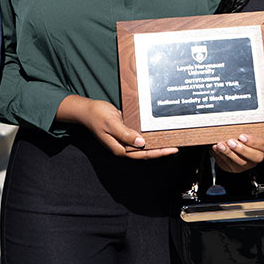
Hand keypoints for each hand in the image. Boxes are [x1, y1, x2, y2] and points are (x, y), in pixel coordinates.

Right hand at [60, 95, 178, 159]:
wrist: (86, 110)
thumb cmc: (96, 116)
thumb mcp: (111, 123)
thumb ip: (125, 133)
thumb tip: (141, 143)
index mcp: (120, 148)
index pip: (143, 153)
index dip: (159, 152)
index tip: (172, 149)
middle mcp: (123, 146)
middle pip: (146, 152)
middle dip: (161, 150)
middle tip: (176, 146)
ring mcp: (124, 140)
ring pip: (144, 145)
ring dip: (156, 144)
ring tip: (171, 141)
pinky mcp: (125, 133)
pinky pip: (140, 137)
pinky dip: (149, 136)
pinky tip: (157, 132)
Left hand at [211, 133, 263, 172]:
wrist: (228, 145)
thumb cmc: (238, 135)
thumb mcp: (244, 129)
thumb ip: (244, 128)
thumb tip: (237, 121)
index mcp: (261, 145)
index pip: (263, 145)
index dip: (253, 142)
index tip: (241, 136)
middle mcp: (256, 156)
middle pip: (256, 157)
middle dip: (242, 149)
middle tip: (231, 142)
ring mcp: (247, 164)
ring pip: (241, 162)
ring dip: (229, 153)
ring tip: (221, 145)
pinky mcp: (236, 168)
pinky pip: (229, 164)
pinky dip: (221, 155)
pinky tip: (216, 148)